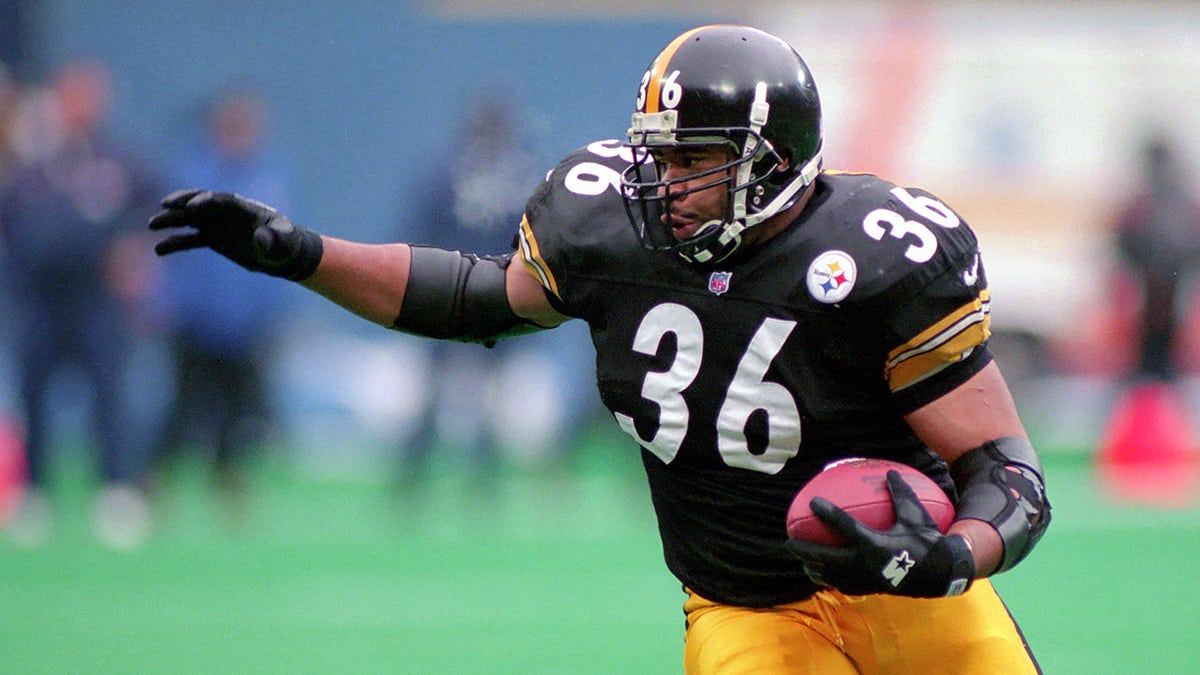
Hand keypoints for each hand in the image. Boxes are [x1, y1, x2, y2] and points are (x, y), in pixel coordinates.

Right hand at [148, 189, 322, 280]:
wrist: (282, 253)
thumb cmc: (286, 242)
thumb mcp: (284, 240)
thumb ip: (274, 238)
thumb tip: (261, 239)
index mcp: (243, 207)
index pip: (221, 200)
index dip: (205, 200)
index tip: (191, 207)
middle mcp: (226, 213)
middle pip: (200, 204)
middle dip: (182, 202)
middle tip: (164, 205)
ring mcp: (217, 224)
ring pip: (190, 219)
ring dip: (172, 220)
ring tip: (152, 225)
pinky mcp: (213, 238)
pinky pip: (190, 239)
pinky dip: (175, 243)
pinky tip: (159, 249)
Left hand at [785, 470, 974, 597]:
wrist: (942, 574)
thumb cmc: (928, 540)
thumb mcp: (916, 515)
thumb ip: (901, 493)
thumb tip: (889, 472)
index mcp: (875, 545)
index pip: (845, 527)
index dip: (827, 514)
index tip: (812, 503)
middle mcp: (866, 565)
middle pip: (827, 558)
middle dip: (806, 550)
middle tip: (789, 542)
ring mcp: (867, 580)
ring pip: (833, 576)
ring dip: (815, 568)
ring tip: (802, 562)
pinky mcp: (872, 588)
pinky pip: (846, 585)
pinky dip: (833, 579)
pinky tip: (827, 575)